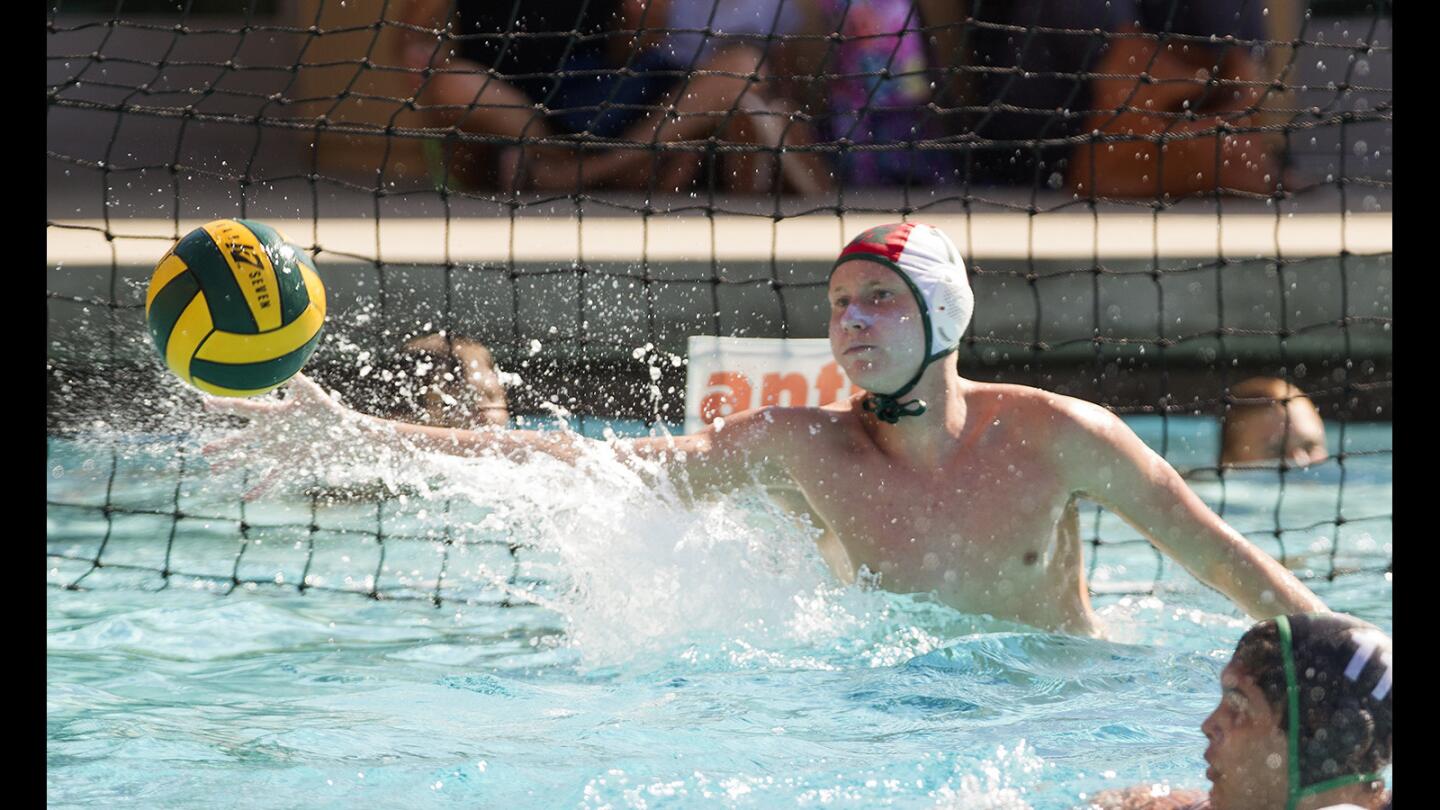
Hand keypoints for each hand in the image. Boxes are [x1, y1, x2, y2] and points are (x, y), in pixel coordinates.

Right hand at [201, 374, 373, 500]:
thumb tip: (285, 355)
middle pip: (241, 439)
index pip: (243, 409)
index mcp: (272, 414)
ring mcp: (278, 449)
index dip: (224, 406)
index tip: (205, 403)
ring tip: (215, 470)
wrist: (342, 430)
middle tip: (203, 450)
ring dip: (233, 464)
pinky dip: (261, 487)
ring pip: (250, 458)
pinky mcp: (290, 463)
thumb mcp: (308, 391)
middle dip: (222, 445)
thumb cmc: (326, 408)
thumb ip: (294, 377)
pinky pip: (272, 477)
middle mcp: (271, 433)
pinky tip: (247, 497)